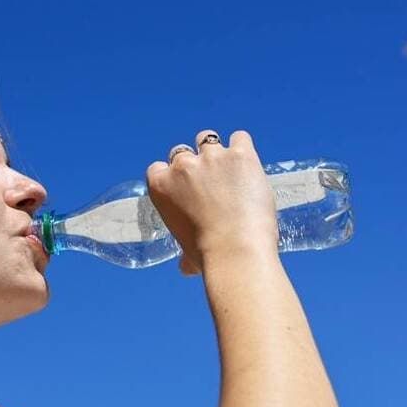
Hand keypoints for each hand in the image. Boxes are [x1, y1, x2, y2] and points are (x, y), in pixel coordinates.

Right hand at [145, 130, 278, 275]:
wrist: (236, 250)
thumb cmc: (209, 256)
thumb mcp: (187, 253)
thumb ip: (185, 254)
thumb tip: (186, 268)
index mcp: (161, 185)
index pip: (158, 168)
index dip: (171, 175)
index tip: (183, 186)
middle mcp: (182, 166)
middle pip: (182, 151)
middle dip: (194, 163)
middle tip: (210, 181)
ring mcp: (212, 157)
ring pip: (209, 138)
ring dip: (218, 151)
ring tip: (231, 169)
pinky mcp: (240, 154)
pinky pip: (240, 138)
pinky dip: (243, 148)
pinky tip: (248, 164)